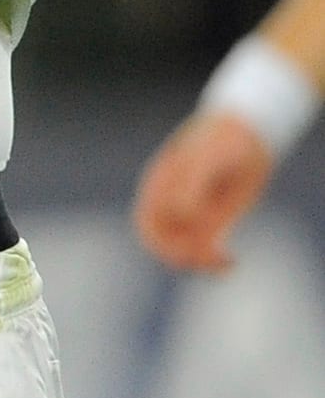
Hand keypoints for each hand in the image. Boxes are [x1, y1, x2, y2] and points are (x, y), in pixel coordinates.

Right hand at [134, 108, 273, 271]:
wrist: (250, 136)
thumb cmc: (225, 141)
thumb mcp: (209, 158)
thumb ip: (191, 184)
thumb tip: (181, 215)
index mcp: (159, 185)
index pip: (147, 221)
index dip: (160, 239)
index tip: (188, 245)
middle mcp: (171, 201)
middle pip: (160, 240)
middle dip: (178, 256)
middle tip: (206, 258)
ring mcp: (192, 213)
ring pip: (182, 248)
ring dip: (197, 262)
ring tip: (224, 262)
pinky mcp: (214, 221)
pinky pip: (205, 248)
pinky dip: (214, 261)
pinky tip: (232, 261)